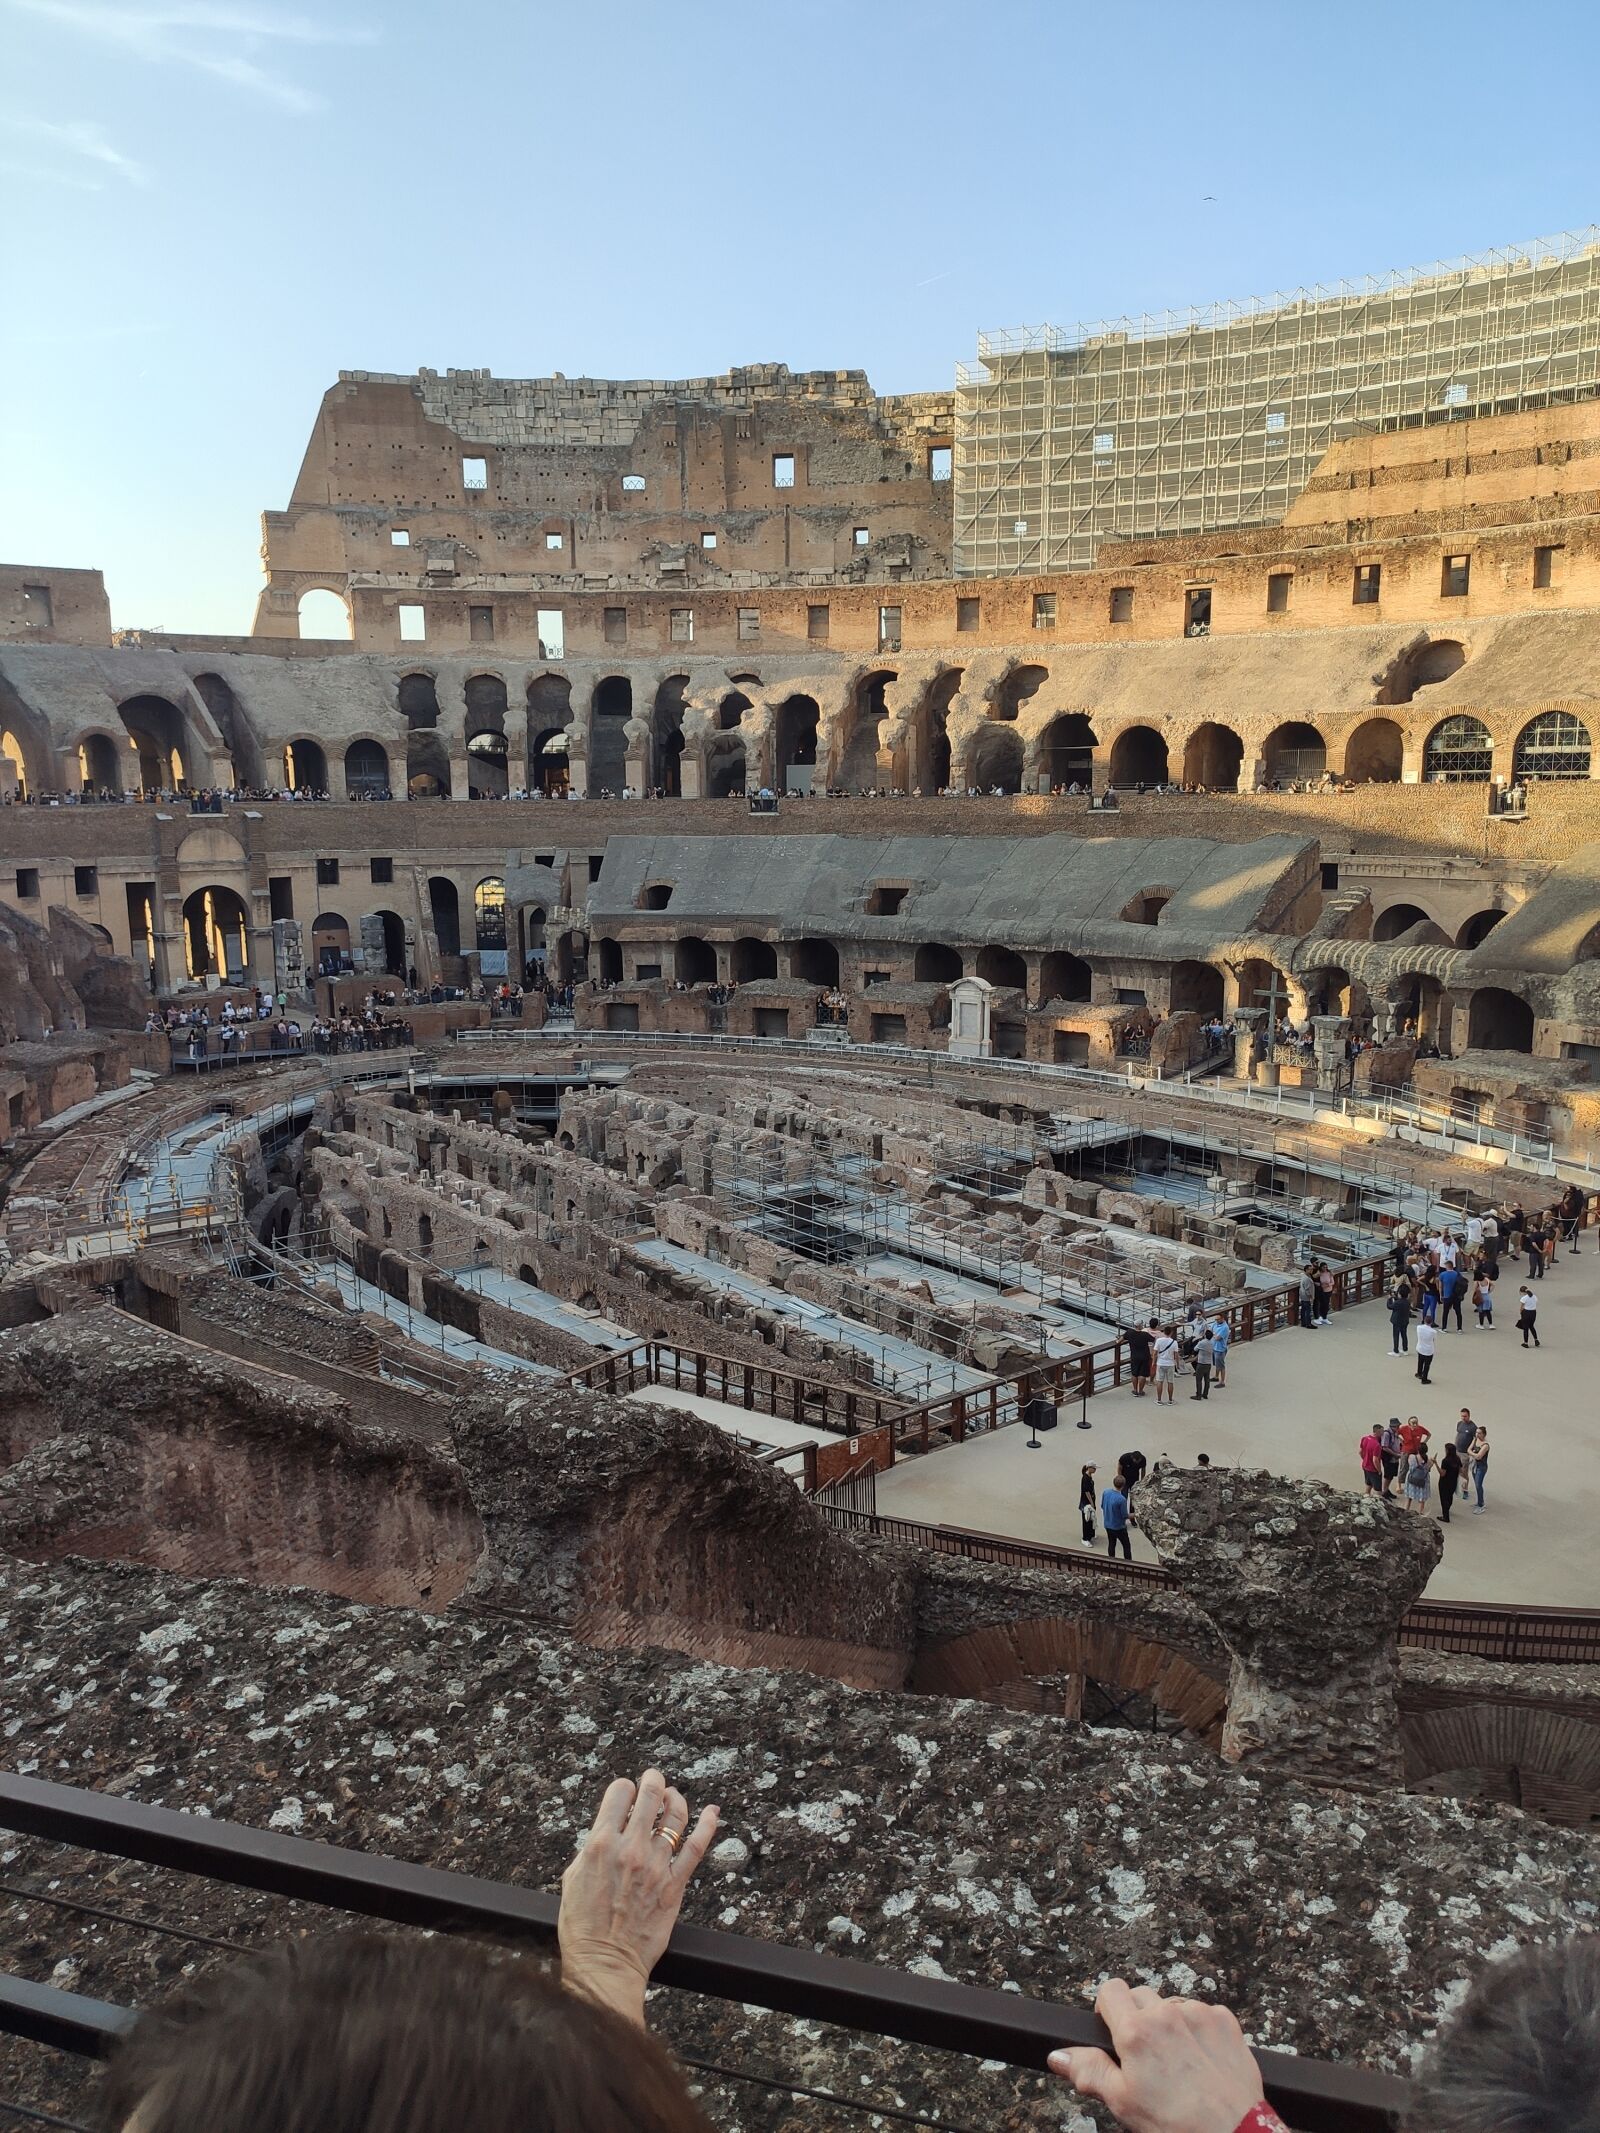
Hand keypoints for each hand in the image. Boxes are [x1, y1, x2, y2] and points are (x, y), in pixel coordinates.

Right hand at [558, 1768, 718, 2027]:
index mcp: (600, 1844)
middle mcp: (631, 1849)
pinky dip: (708, 1825)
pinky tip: (712, 1812)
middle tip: (653, 1779)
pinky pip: (697, 1847)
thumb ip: (591, 1850)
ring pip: (675, 1815)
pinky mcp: (675, 1885)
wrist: (605, 1965)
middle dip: (652, 1781)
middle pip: (650, 1795)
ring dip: (675, 1798)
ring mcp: (656, 1865)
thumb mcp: (572, 1880)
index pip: (619, 1793)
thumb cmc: (582, 1928)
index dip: (623, 1788)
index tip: (625, 1794)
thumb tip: (606, 1834)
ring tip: (672, 1796)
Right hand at [1048, 1979, 1264, 2132]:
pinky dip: (1200, 2030)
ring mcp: (1199, 2014)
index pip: (1110, 1989)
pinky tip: (1202, 2060)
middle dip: (1138, 2018)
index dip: (1107, 2008)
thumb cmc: (1178, 2124)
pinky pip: (1204, 2013)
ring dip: (1170, 2024)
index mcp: (1136, 2031)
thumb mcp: (1123, 2103)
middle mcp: (1167, 2013)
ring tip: (1178, 2063)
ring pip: (1173, 2005)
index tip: (1113, 2027)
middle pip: (1142, 1995)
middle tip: (1145, 2056)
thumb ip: (1089, 2071)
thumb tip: (1059, 2055)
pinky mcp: (1225, 2022)